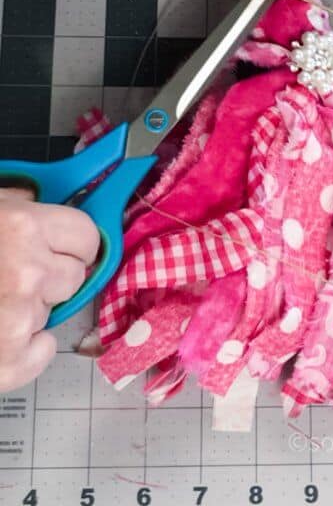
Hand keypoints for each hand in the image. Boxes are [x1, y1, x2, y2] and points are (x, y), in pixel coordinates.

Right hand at [0, 190, 99, 390]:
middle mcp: (28, 273)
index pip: (87, 236)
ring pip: (53, 311)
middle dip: (51, 275)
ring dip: (29, 308)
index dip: (73, 241)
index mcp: (22, 226)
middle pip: (75, 276)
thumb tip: (45, 207)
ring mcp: (18, 320)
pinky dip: (25, 348)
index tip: (63, 247)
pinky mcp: (6, 364)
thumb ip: (18, 205)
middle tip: (12, 275)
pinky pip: (43, 353)